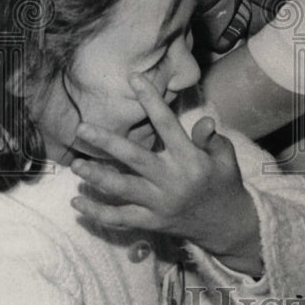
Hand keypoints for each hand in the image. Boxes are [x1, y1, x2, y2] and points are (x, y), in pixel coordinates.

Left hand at [70, 73, 261, 273]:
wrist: (228, 225)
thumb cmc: (225, 183)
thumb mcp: (225, 157)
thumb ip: (211, 138)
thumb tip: (204, 121)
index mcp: (190, 159)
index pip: (167, 124)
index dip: (151, 99)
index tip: (134, 78)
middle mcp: (172, 180)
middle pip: (134, 158)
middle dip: (106, 142)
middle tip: (81, 128)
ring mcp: (160, 203)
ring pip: (122, 189)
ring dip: (97, 177)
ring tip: (76, 166)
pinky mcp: (152, 223)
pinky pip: (120, 219)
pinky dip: (98, 212)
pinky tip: (77, 203)